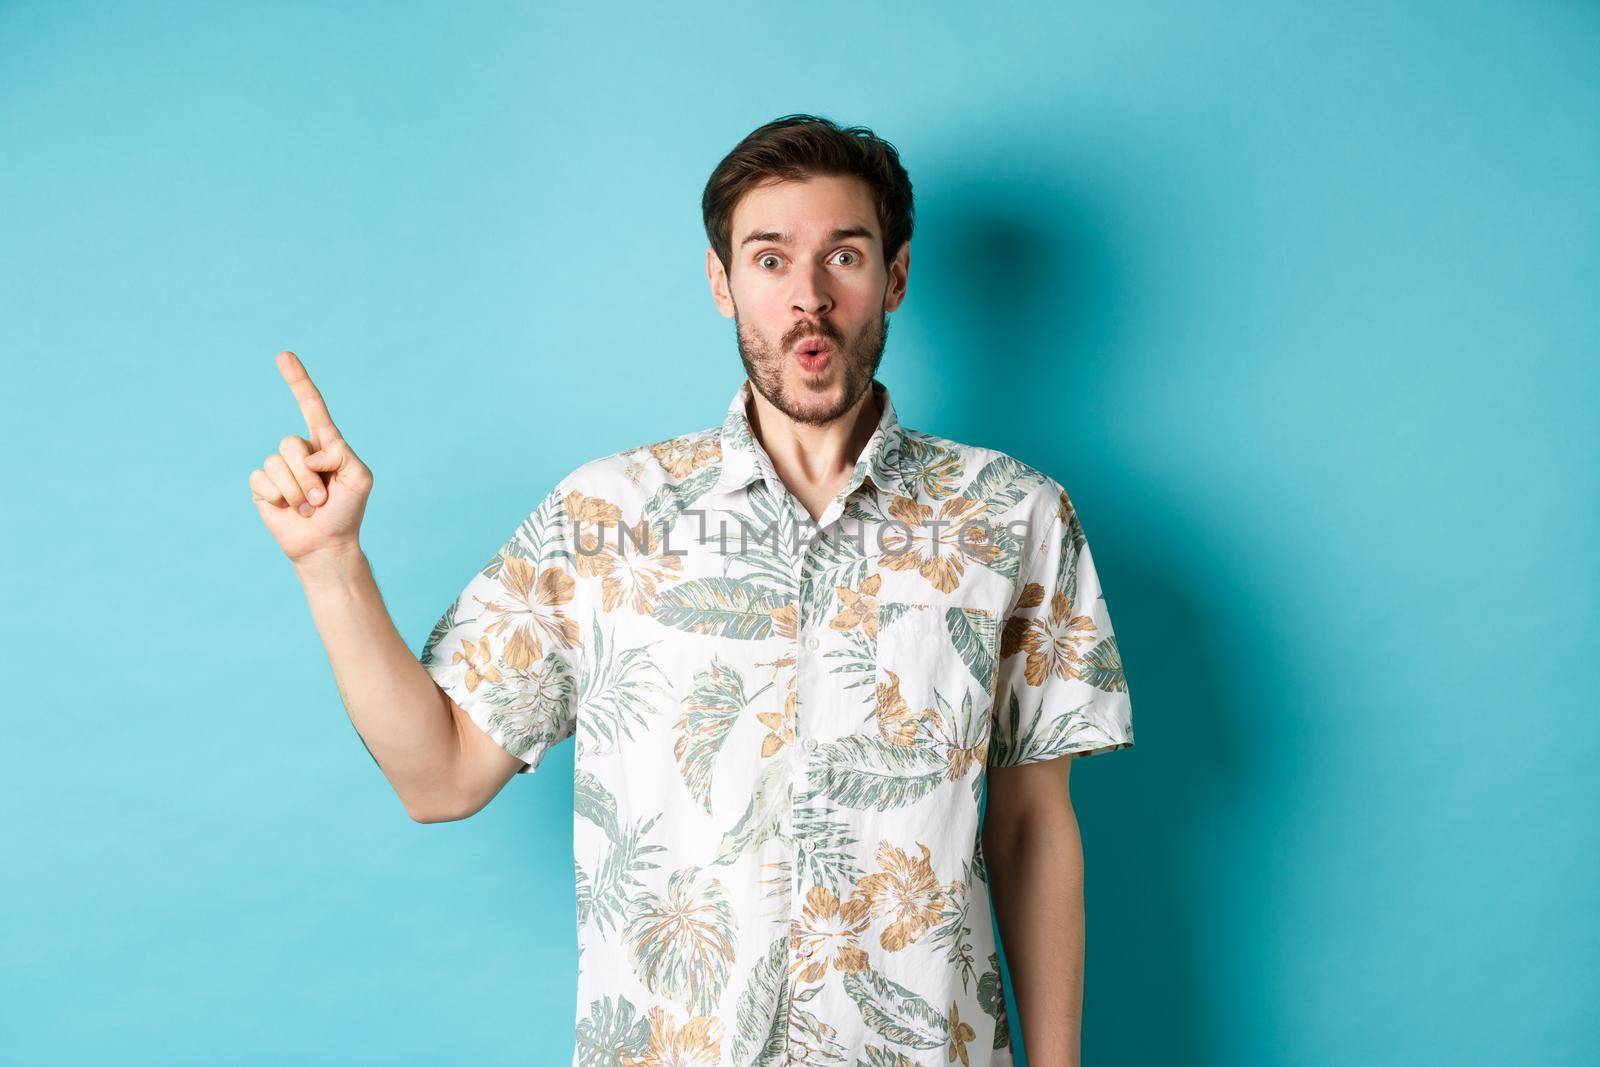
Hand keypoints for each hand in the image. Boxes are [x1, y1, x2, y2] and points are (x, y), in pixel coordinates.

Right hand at [249, 351, 373, 567]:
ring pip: (276, 464)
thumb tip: (310, 453)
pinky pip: (261, 480)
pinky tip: (288, 509)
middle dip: (308, 477)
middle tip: (323, 499)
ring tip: (310, 507)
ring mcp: (279, 468)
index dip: (298, 381)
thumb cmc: (348, 510)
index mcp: (325, 444)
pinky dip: (278, 498)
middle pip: (290, 443)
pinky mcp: (262, 486)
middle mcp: (300, 451)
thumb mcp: (360, 478)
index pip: (311, 406)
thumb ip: (342, 454)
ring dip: (297, 492)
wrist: (327, 544)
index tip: (284, 355)